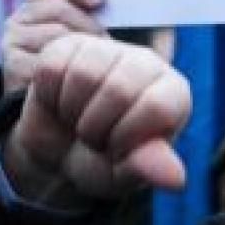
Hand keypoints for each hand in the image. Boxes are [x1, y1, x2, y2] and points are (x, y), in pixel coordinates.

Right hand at [2, 0, 106, 92]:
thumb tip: (107, 1)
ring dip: (82, 49)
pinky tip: (73, 80)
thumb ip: (92, 15)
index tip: (99, 0)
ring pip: (57, 34)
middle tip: (107, 44)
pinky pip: (48, 61)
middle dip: (90, 26)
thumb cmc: (78, 67)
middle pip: (60, 9)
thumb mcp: (86, 37)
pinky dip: (67, 70)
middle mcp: (19, 20)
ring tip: (93, 64)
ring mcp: (10, 43)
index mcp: (37, 4)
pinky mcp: (11, 66)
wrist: (54, 111)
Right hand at [2, 34, 191, 209]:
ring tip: (78, 119)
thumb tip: (175, 179)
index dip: (126, 137)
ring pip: (83, 73)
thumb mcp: (124, 176)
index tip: (118, 148)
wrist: (60, 154)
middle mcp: (147, 64)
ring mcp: (108, 50)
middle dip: (95, 127)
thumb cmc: (103, 162)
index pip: (156, 106)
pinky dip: (49, 95)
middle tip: (94, 136)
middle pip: (118, 88)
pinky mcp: (68, 46)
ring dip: (71, 111)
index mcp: (172, 94)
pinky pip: (52, 67)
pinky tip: (60, 102)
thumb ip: (148, 169)